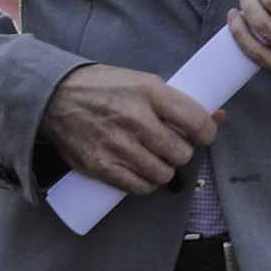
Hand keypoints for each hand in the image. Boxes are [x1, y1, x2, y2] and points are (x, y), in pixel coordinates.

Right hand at [43, 63, 215, 194]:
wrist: (52, 95)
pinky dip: (144, 182)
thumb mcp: (143, 82)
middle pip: (182, 154)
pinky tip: (139, 170)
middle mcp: (134, 119)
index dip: (207, 134)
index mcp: (149, 92)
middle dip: (180, 152)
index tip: (201, 135)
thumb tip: (218, 116)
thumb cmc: (104, 87)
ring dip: (162, 169)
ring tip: (151, 156)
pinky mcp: (100, 165)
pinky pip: (139, 187)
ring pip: (163, 174)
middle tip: (169, 145)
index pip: (197, 123)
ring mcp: (116, 144)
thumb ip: (177, 101)